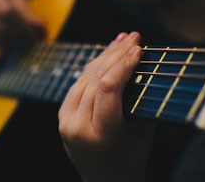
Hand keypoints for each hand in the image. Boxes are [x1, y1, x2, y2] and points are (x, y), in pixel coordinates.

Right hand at [0, 0, 43, 43]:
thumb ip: (26, 9)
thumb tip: (41, 29)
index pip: (6, 10)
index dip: (22, 22)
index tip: (36, 30)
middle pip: (1, 24)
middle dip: (20, 33)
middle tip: (35, 38)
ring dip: (14, 39)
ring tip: (27, 40)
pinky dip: (4, 43)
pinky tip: (15, 41)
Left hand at [58, 32, 155, 181]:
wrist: (104, 180)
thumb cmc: (130, 157)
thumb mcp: (142, 131)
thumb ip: (139, 99)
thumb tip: (139, 64)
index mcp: (101, 134)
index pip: (109, 88)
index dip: (124, 64)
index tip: (139, 49)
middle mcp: (77, 127)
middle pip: (96, 79)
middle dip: (116, 54)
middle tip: (133, 36)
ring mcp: (66, 121)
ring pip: (85, 78)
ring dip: (104, 57)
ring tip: (121, 41)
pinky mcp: (62, 115)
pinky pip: (78, 85)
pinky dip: (92, 69)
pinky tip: (105, 56)